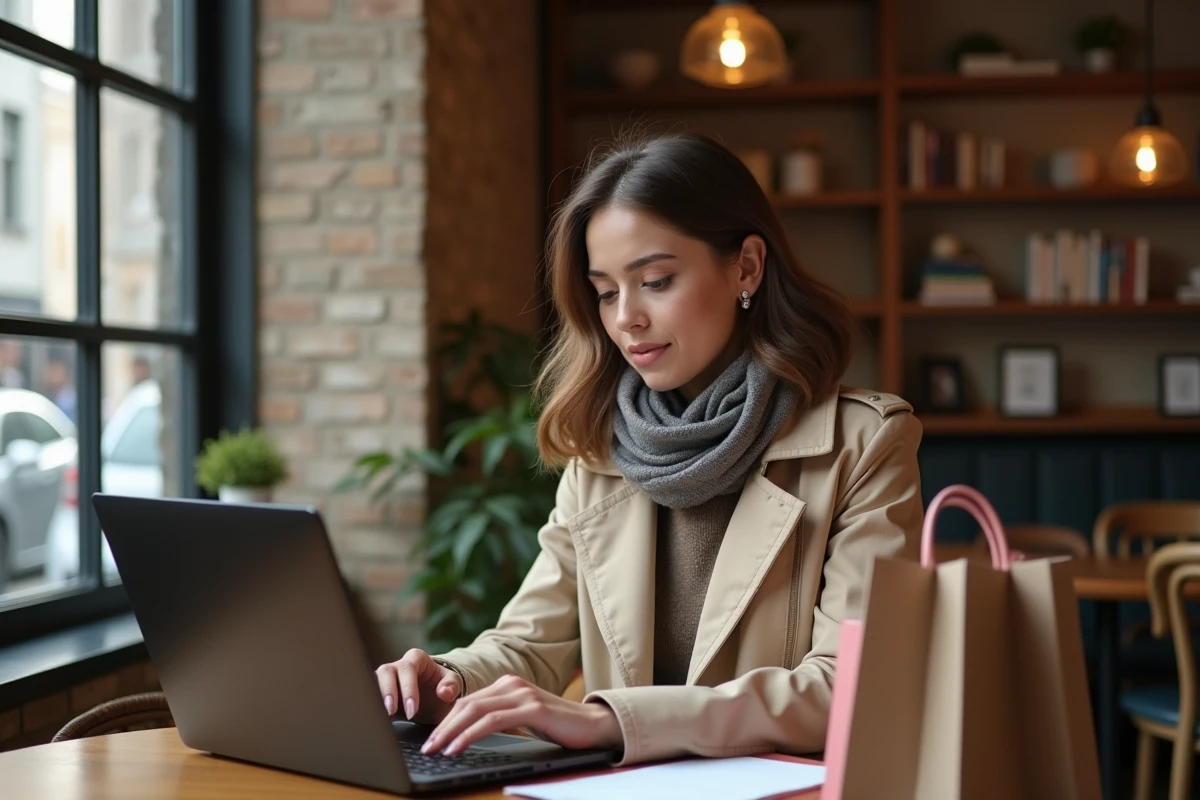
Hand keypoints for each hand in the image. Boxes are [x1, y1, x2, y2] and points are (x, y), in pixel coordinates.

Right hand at [375, 649, 462, 724]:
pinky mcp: (378, 692)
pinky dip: (369, 705)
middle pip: (386, 671)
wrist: (435, 698)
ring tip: (379, 715)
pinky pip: (369, 695)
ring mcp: (386, 678)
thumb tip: (444, 692)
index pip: (408, 668)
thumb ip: (452, 686)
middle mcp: (398, 666)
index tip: (412, 710)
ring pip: (372, 681)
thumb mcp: (453, 685)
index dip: (408, 688)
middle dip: (388, 692)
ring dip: (374, 698)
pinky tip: (372, 718)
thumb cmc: (443, 688)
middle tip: (391, 712)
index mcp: (417, 659)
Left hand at [421, 674, 621, 755]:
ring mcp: (522, 693)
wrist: (595, 725)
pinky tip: (458, 747)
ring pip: (474, 711)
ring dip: (450, 732)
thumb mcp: (523, 722)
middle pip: (466, 704)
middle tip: (427, 747)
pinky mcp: (532, 707)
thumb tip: (468, 736)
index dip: (445, 721)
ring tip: (436, 750)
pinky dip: (470, 735)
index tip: (431, 740)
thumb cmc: (559, 727)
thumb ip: (500, 720)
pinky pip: (492, 721)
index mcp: (508, 685)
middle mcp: (512, 684)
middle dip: (442, 727)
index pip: (467, 702)